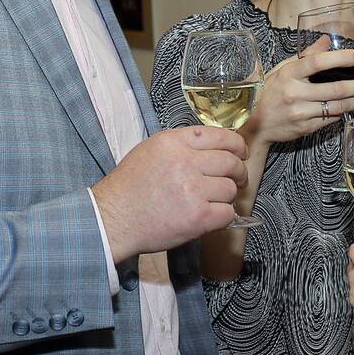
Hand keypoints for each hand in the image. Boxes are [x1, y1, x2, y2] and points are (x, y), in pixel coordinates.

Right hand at [92, 126, 248, 262]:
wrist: (112, 219)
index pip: (220, 135)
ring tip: (212, 202)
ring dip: (226, 197)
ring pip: (230, 189)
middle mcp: (185, 162)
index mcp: (173, 142)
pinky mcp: (198, 217)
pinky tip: (209, 217)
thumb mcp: (151, 151)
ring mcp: (193, 189)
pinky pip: (227, 213)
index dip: (237, 145)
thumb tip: (214, 149)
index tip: (241, 153)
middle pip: (231, 162)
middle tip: (238, 180)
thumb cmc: (129, 188)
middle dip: (239, 172)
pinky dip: (223, 217)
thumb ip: (181, 145)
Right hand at [246, 35, 353, 144]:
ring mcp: (301, 113)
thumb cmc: (269, 92)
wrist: (254, 124)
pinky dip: (345, 111)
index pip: (317, 63)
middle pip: (336, 89)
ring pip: (338, 106)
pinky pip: (332, 119)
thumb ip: (306, 56)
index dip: (341, 58)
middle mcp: (295, 93)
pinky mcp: (306, 128)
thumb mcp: (282, 69)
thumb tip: (326, 40)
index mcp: (288, 74)